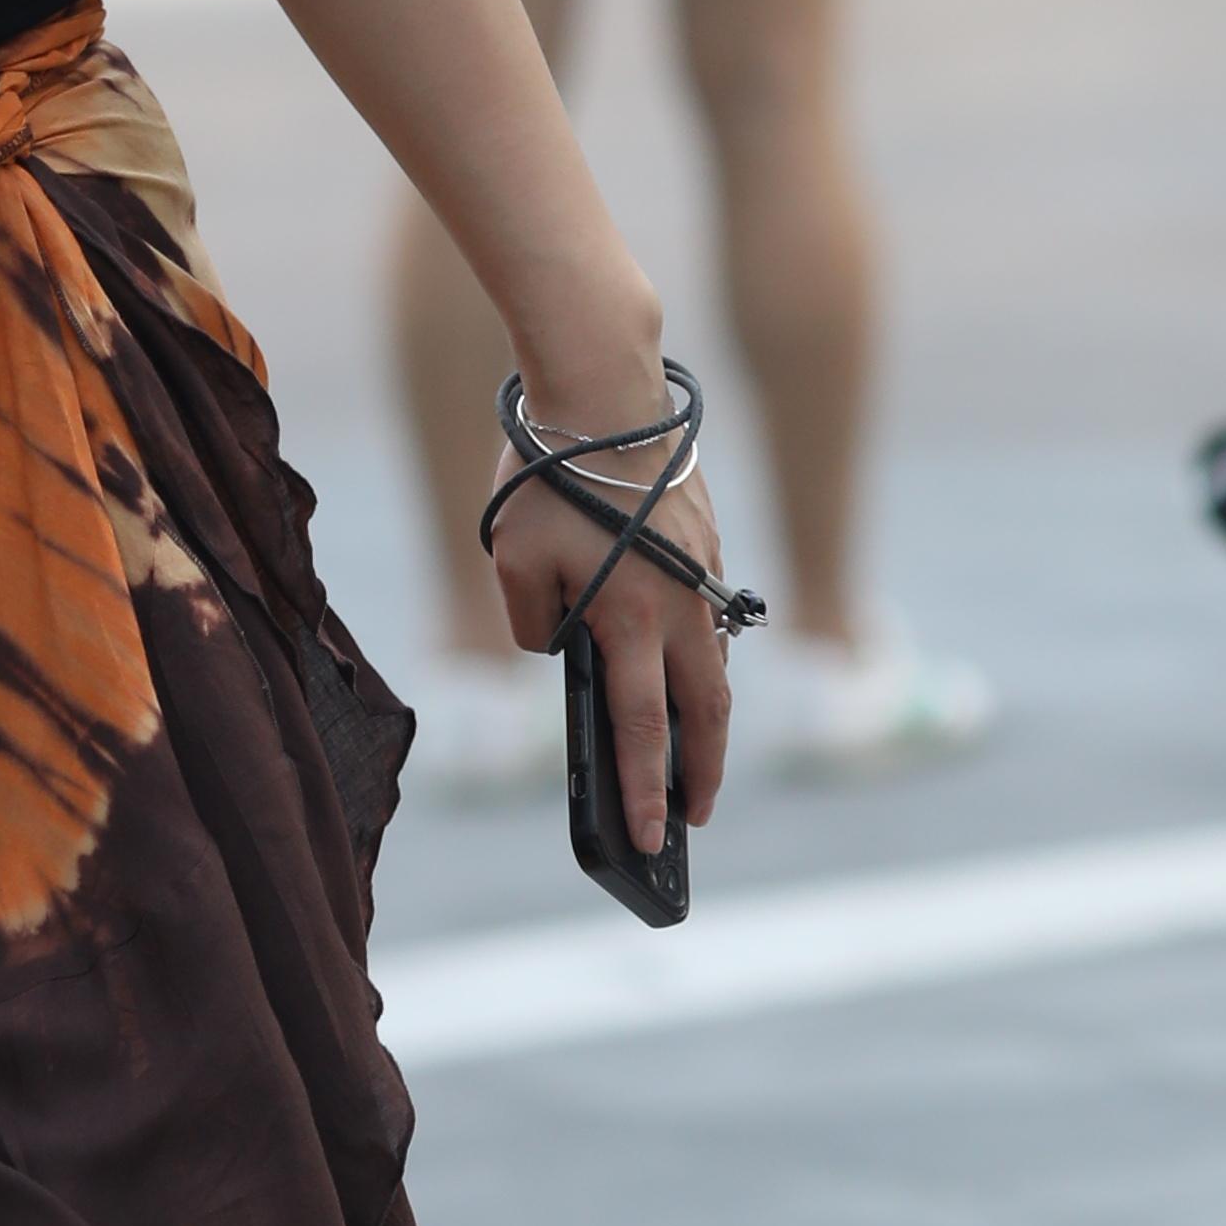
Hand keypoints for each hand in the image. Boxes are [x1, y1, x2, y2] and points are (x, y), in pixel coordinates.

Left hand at [482, 434, 735, 850]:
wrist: (605, 385)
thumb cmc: (549, 473)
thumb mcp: (512, 558)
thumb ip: (531, 621)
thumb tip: (560, 645)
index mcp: (628, 620)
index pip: (642, 731)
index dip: (645, 793)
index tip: (648, 840)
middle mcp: (679, 605)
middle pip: (704, 714)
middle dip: (701, 776)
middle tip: (694, 819)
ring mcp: (703, 574)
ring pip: (713, 666)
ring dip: (706, 719)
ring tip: (695, 754)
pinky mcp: (708, 543)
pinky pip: (708, 616)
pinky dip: (699, 655)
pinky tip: (680, 664)